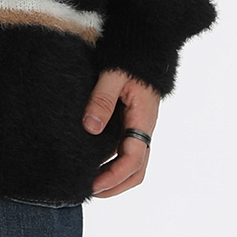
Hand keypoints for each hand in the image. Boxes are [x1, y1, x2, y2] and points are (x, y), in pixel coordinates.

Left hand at [83, 68, 158, 197]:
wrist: (146, 45)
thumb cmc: (130, 59)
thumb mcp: (113, 74)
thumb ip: (102, 99)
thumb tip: (90, 127)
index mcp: (142, 119)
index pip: (133, 158)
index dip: (114, 175)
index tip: (94, 185)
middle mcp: (144, 127)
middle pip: (137, 169)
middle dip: (116, 185)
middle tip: (91, 191)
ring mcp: (139, 126)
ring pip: (132, 161)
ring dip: (115, 176)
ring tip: (91, 182)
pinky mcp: (132, 121)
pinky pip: (125, 148)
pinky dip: (113, 161)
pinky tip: (95, 161)